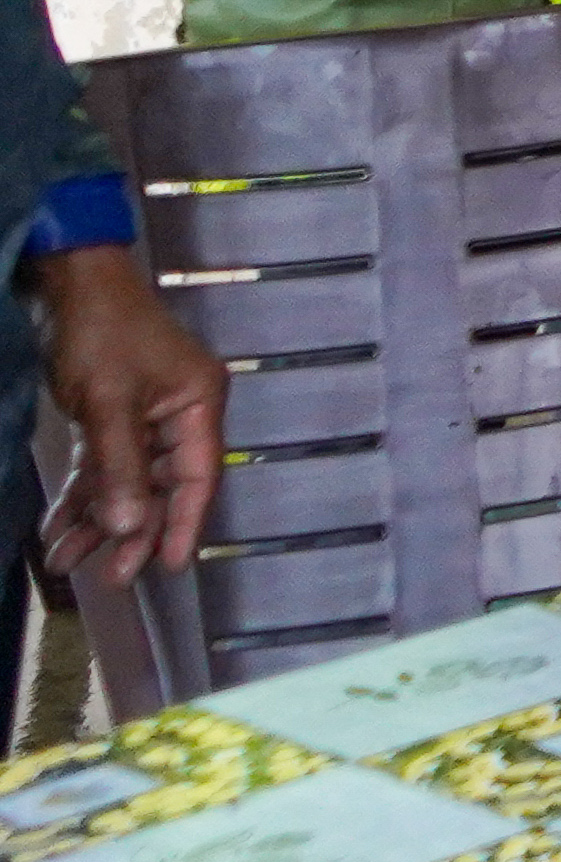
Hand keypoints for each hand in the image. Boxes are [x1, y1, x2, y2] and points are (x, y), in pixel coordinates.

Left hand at [26, 241, 223, 584]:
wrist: (70, 285)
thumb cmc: (101, 333)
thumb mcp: (109, 403)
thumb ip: (120, 468)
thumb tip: (127, 529)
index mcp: (198, 404)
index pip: (197, 476)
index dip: (183, 524)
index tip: (169, 567)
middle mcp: (178, 414)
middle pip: (159, 486)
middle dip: (131, 531)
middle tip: (110, 576)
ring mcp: (146, 414)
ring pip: (125, 481)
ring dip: (97, 519)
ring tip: (66, 560)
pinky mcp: (113, 413)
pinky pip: (102, 466)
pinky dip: (82, 495)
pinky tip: (60, 527)